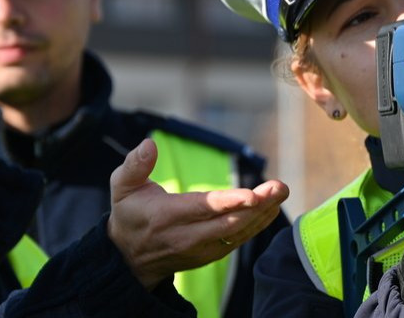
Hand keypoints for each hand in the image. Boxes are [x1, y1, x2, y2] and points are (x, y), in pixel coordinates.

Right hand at [107, 138, 288, 289]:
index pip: (203, 208)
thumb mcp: (122, 188)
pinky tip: (272, 206)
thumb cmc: (130, 214)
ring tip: (281, 192)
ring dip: (263, 213)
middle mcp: (187, 236)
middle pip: (228, 222)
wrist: (130, 258)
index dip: (230, 202)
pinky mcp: (211, 254)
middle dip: (258, 205)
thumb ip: (135, 166)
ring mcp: (201, 249)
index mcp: (166, 217)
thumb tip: (149, 144)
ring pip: (238, 232)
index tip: (253, 194)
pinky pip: (239, 239)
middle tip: (280, 187)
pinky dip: (258, 224)